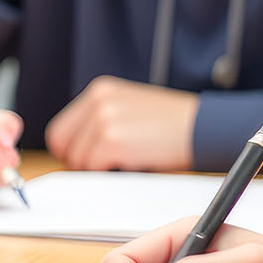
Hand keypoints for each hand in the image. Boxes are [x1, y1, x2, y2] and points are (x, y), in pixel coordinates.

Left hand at [45, 77, 198, 170]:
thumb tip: (74, 151)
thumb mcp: (129, 109)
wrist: (201, 127)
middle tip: (106, 165)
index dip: (71, 150)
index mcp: (100, 90)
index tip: (86, 160)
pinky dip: (109, 172)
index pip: (61, 128)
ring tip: (125, 161)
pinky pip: (94, 167)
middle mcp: (98, 100)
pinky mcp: (113, 140)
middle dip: (81, 161)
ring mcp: (104, 119)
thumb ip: (100, 120)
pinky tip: (131, 164)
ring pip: (78, 159)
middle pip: (63, 145)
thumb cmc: (169, 124)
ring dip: (97, 168)